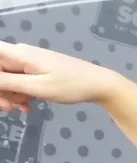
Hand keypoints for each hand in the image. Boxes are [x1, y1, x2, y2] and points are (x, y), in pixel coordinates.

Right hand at [0, 42, 131, 111]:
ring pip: (6, 79)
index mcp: (18, 54)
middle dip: (0, 91)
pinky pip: (19, 82)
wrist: (99, 86)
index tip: (0, 91)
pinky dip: (20, 95)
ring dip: (10, 95)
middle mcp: (20, 55)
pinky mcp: (36, 72)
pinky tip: (27, 107)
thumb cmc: (70, 85)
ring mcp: (28, 64)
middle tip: (7, 109)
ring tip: (21, 108)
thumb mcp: (37, 86)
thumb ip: (8, 82)